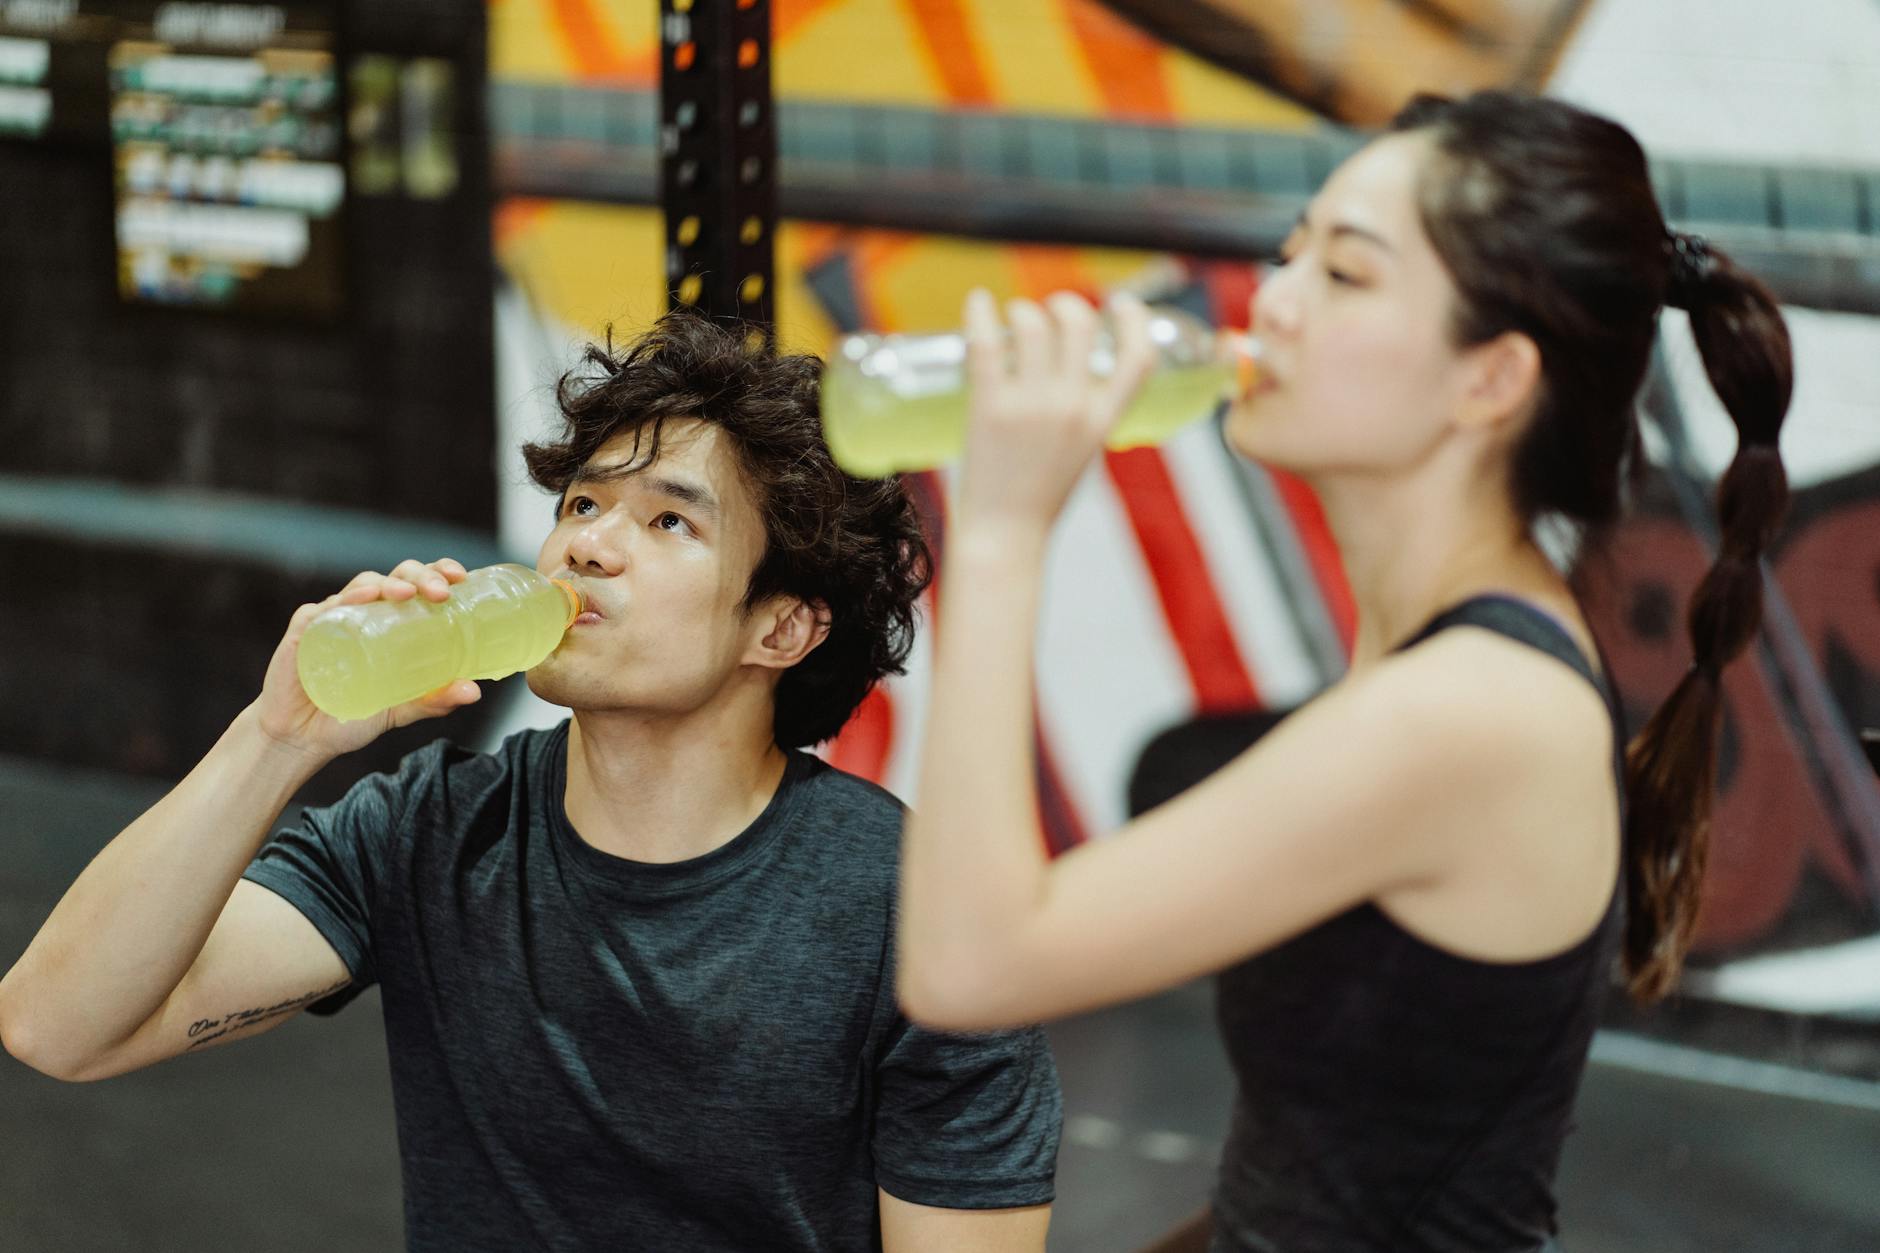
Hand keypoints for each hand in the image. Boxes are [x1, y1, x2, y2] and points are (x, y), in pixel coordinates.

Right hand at [253, 557, 479, 760]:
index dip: (438, 572)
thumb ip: (434, 700)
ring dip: (387, 583)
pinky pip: (323, 608)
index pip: (417, 584)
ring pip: (362, 585)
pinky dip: (345, 599)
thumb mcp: (401, 710)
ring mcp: (333, 618)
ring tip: (406, 593)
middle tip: (441, 592)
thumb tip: (474, 692)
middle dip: (421, 576)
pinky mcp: (303, 632)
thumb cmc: (352, 715)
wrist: (303, 739)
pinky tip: (362, 599)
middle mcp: (364, 612)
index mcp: (391, 621)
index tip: (460, 577)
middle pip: (395, 577)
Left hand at [958, 288, 1157, 530]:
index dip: (1135, 320)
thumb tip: (1071, 367)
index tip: (1121, 303)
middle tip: (1048, 310)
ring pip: (1031, 324)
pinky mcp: (990, 407)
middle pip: (1079, 324)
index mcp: (1102, 420)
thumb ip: (1086, 411)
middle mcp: (1071, 407)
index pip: (1138, 357)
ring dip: (1021, 310)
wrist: (1005, 534)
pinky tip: (978, 301)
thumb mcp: (1083, 451)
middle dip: (1065, 304)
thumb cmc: (1040, 497)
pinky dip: (980, 313)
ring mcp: (1030, 406)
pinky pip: (985, 343)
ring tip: (1011, 319)